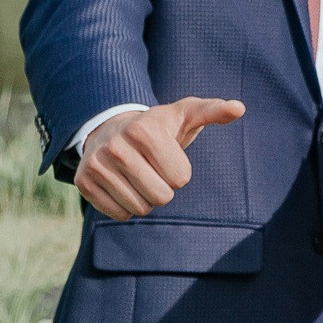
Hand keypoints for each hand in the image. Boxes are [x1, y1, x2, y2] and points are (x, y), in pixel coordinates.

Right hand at [75, 97, 246, 220]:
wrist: (112, 130)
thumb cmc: (159, 127)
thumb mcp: (186, 115)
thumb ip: (213, 112)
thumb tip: (239, 108)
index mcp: (144, 129)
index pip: (180, 178)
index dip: (180, 172)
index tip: (168, 157)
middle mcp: (115, 146)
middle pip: (160, 196)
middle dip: (164, 188)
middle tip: (154, 170)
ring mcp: (96, 164)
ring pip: (139, 208)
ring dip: (146, 198)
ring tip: (139, 176)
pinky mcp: (83, 182)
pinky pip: (119, 214)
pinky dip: (127, 206)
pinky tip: (124, 185)